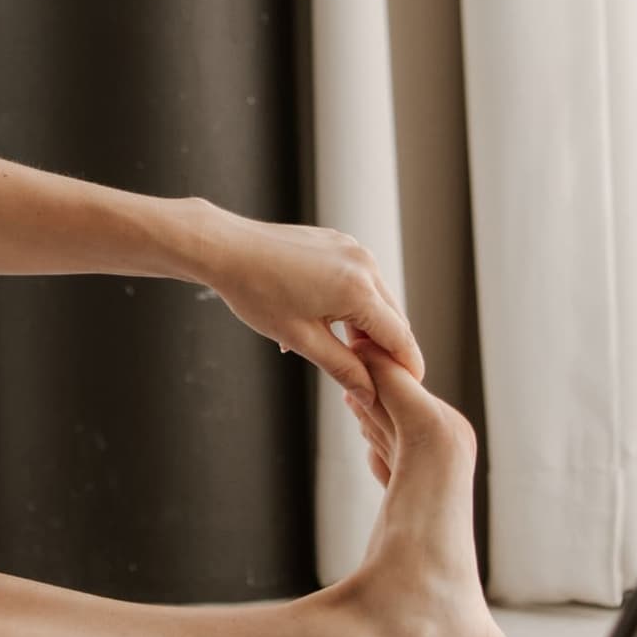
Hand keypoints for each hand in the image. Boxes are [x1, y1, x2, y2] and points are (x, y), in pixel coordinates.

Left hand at [192, 213, 421, 401]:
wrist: (225, 248)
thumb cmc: (256, 293)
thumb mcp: (301, 338)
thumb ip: (343, 368)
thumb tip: (370, 394)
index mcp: (358, 289)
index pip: (400, 337)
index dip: (407, 366)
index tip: (412, 389)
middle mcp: (364, 264)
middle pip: (393, 317)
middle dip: (387, 348)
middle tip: (374, 379)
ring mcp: (353, 248)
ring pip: (377, 298)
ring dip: (367, 326)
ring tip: (341, 352)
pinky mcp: (339, 242)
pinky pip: (359, 279)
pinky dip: (352, 302)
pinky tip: (326, 321)